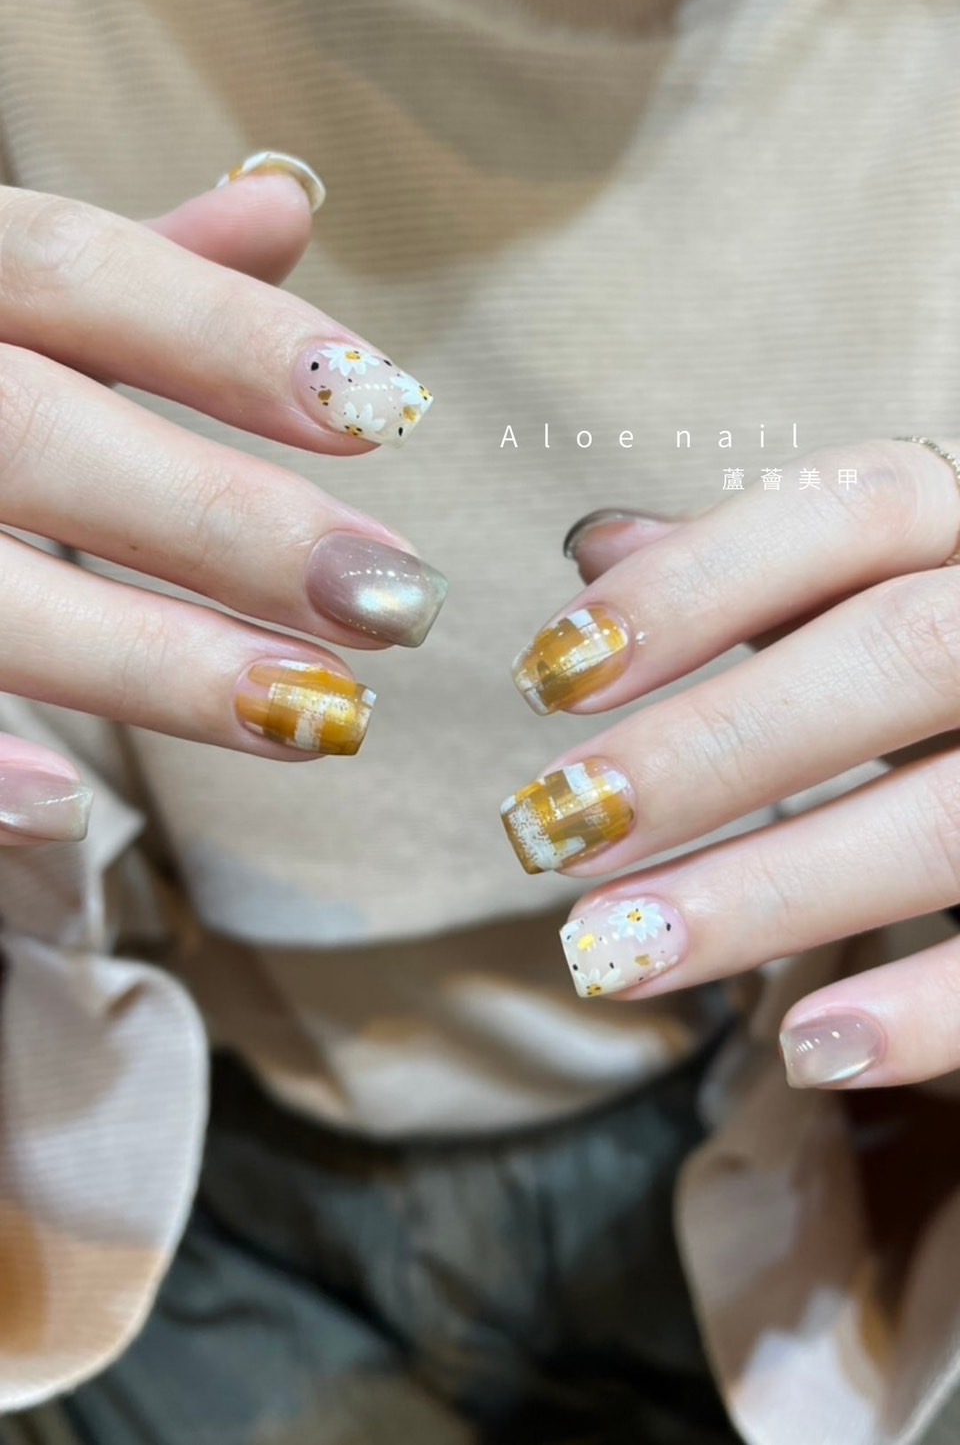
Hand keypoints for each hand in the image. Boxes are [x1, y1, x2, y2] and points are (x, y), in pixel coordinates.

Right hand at [0, 154, 444, 845]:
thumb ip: (123, 271)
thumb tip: (285, 209)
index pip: (67, 267)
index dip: (222, 334)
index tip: (386, 409)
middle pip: (29, 430)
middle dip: (220, 518)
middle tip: (395, 598)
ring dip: (144, 656)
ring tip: (314, 715)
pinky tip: (72, 806)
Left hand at [500, 440, 959, 1090]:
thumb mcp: (898, 597)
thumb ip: (771, 577)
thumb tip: (603, 545)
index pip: (858, 509)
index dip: (699, 581)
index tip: (555, 669)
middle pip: (896, 652)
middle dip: (711, 745)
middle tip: (557, 822)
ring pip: (954, 815)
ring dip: (768, 890)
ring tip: (616, 949)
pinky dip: (928, 1010)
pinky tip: (807, 1047)